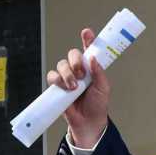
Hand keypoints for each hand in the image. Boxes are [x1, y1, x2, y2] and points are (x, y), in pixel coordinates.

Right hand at [46, 28, 109, 147]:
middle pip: (72, 54)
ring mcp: (67, 77)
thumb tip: (92, 58)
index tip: (86, 32)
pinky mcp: (58, 86)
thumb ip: (98, 72)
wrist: (88, 122)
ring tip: (74, 87)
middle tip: (81, 74)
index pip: (89, 50)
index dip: (88, 39)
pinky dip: (56, 79)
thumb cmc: (98, 105)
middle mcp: (78, 70)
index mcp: (91, 68)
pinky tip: (64, 88)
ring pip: (61, 64)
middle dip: (75, 61)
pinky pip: (52, 76)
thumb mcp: (103, 88)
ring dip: (67, 74)